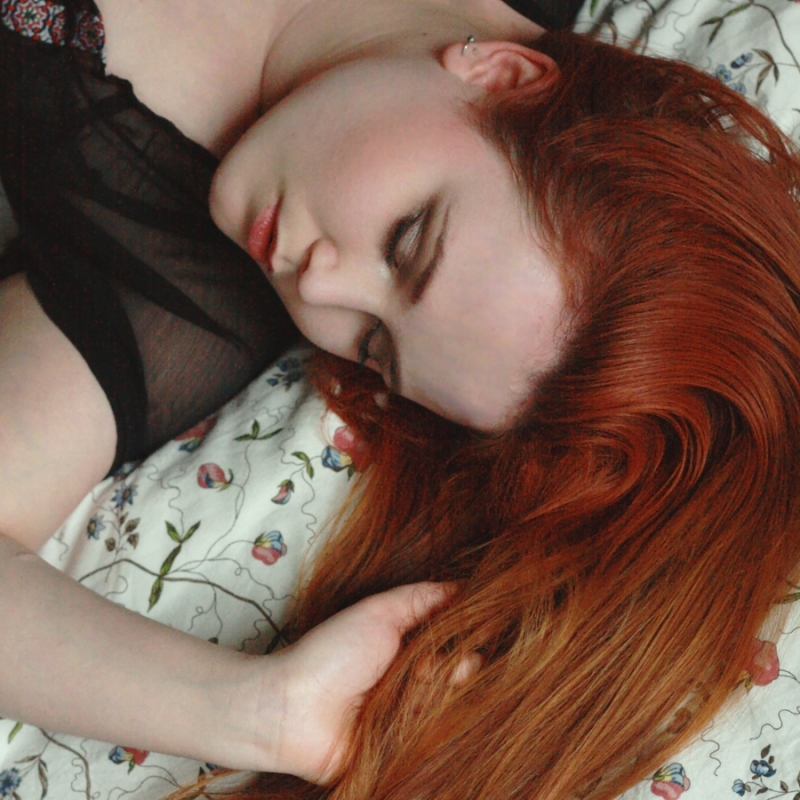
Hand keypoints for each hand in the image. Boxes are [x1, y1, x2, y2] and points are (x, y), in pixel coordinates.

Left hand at [265, 582, 451, 782]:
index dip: (462, 636)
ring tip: (418, 685)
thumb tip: (461, 587)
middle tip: (432, 666)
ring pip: (452, 705)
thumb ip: (420, 598)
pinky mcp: (405, 750)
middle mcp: (410, 681)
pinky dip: (436, 726)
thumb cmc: (331, 655)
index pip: (451, 642)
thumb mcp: (378, 613)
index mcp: (404, 648)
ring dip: (443, 693)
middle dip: (459, 666)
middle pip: (458, 674)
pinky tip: (422, 714)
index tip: (466, 631)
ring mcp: (409, 717)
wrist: (293, 710)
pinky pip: (437, 740)